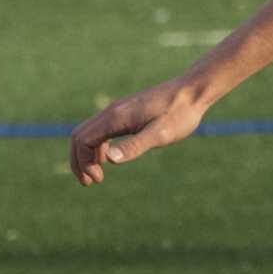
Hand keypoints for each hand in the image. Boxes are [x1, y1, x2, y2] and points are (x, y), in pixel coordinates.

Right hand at [70, 79, 207, 184]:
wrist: (193, 90)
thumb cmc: (180, 114)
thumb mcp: (160, 134)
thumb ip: (134, 146)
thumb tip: (109, 159)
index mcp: (115, 118)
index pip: (83, 141)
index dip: (84, 162)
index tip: (98, 180)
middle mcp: (112, 112)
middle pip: (80, 136)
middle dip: (79, 160)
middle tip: (88, 182)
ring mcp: (119, 110)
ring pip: (90, 132)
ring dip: (88, 154)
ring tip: (98, 174)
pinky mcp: (127, 111)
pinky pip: (103, 129)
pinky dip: (99, 145)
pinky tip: (110, 156)